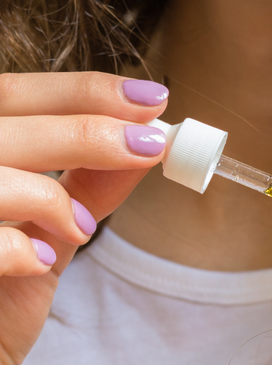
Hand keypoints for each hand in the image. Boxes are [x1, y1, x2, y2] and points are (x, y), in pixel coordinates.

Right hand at [0, 72, 168, 364]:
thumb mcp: (48, 235)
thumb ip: (88, 188)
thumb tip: (150, 141)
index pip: (12, 94)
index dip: (82, 92)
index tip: (154, 101)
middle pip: (1, 116)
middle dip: (86, 128)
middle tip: (150, 145)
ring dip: (48, 194)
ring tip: (77, 229)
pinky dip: (12, 246)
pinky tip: (35, 263)